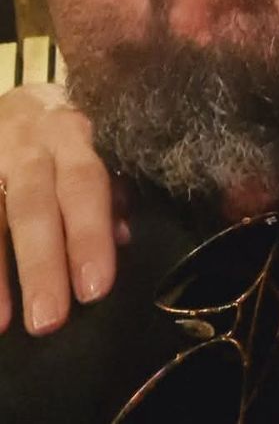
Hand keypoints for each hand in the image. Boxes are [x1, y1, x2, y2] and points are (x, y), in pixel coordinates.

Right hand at [0, 83, 126, 335]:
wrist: (18, 99)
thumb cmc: (65, 134)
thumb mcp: (92, 146)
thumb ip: (107, 191)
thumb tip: (122, 236)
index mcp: (73, 135)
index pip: (84, 184)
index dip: (88, 236)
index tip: (94, 290)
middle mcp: (28, 142)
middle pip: (33, 203)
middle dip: (41, 263)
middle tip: (49, 320)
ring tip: (1, 324)